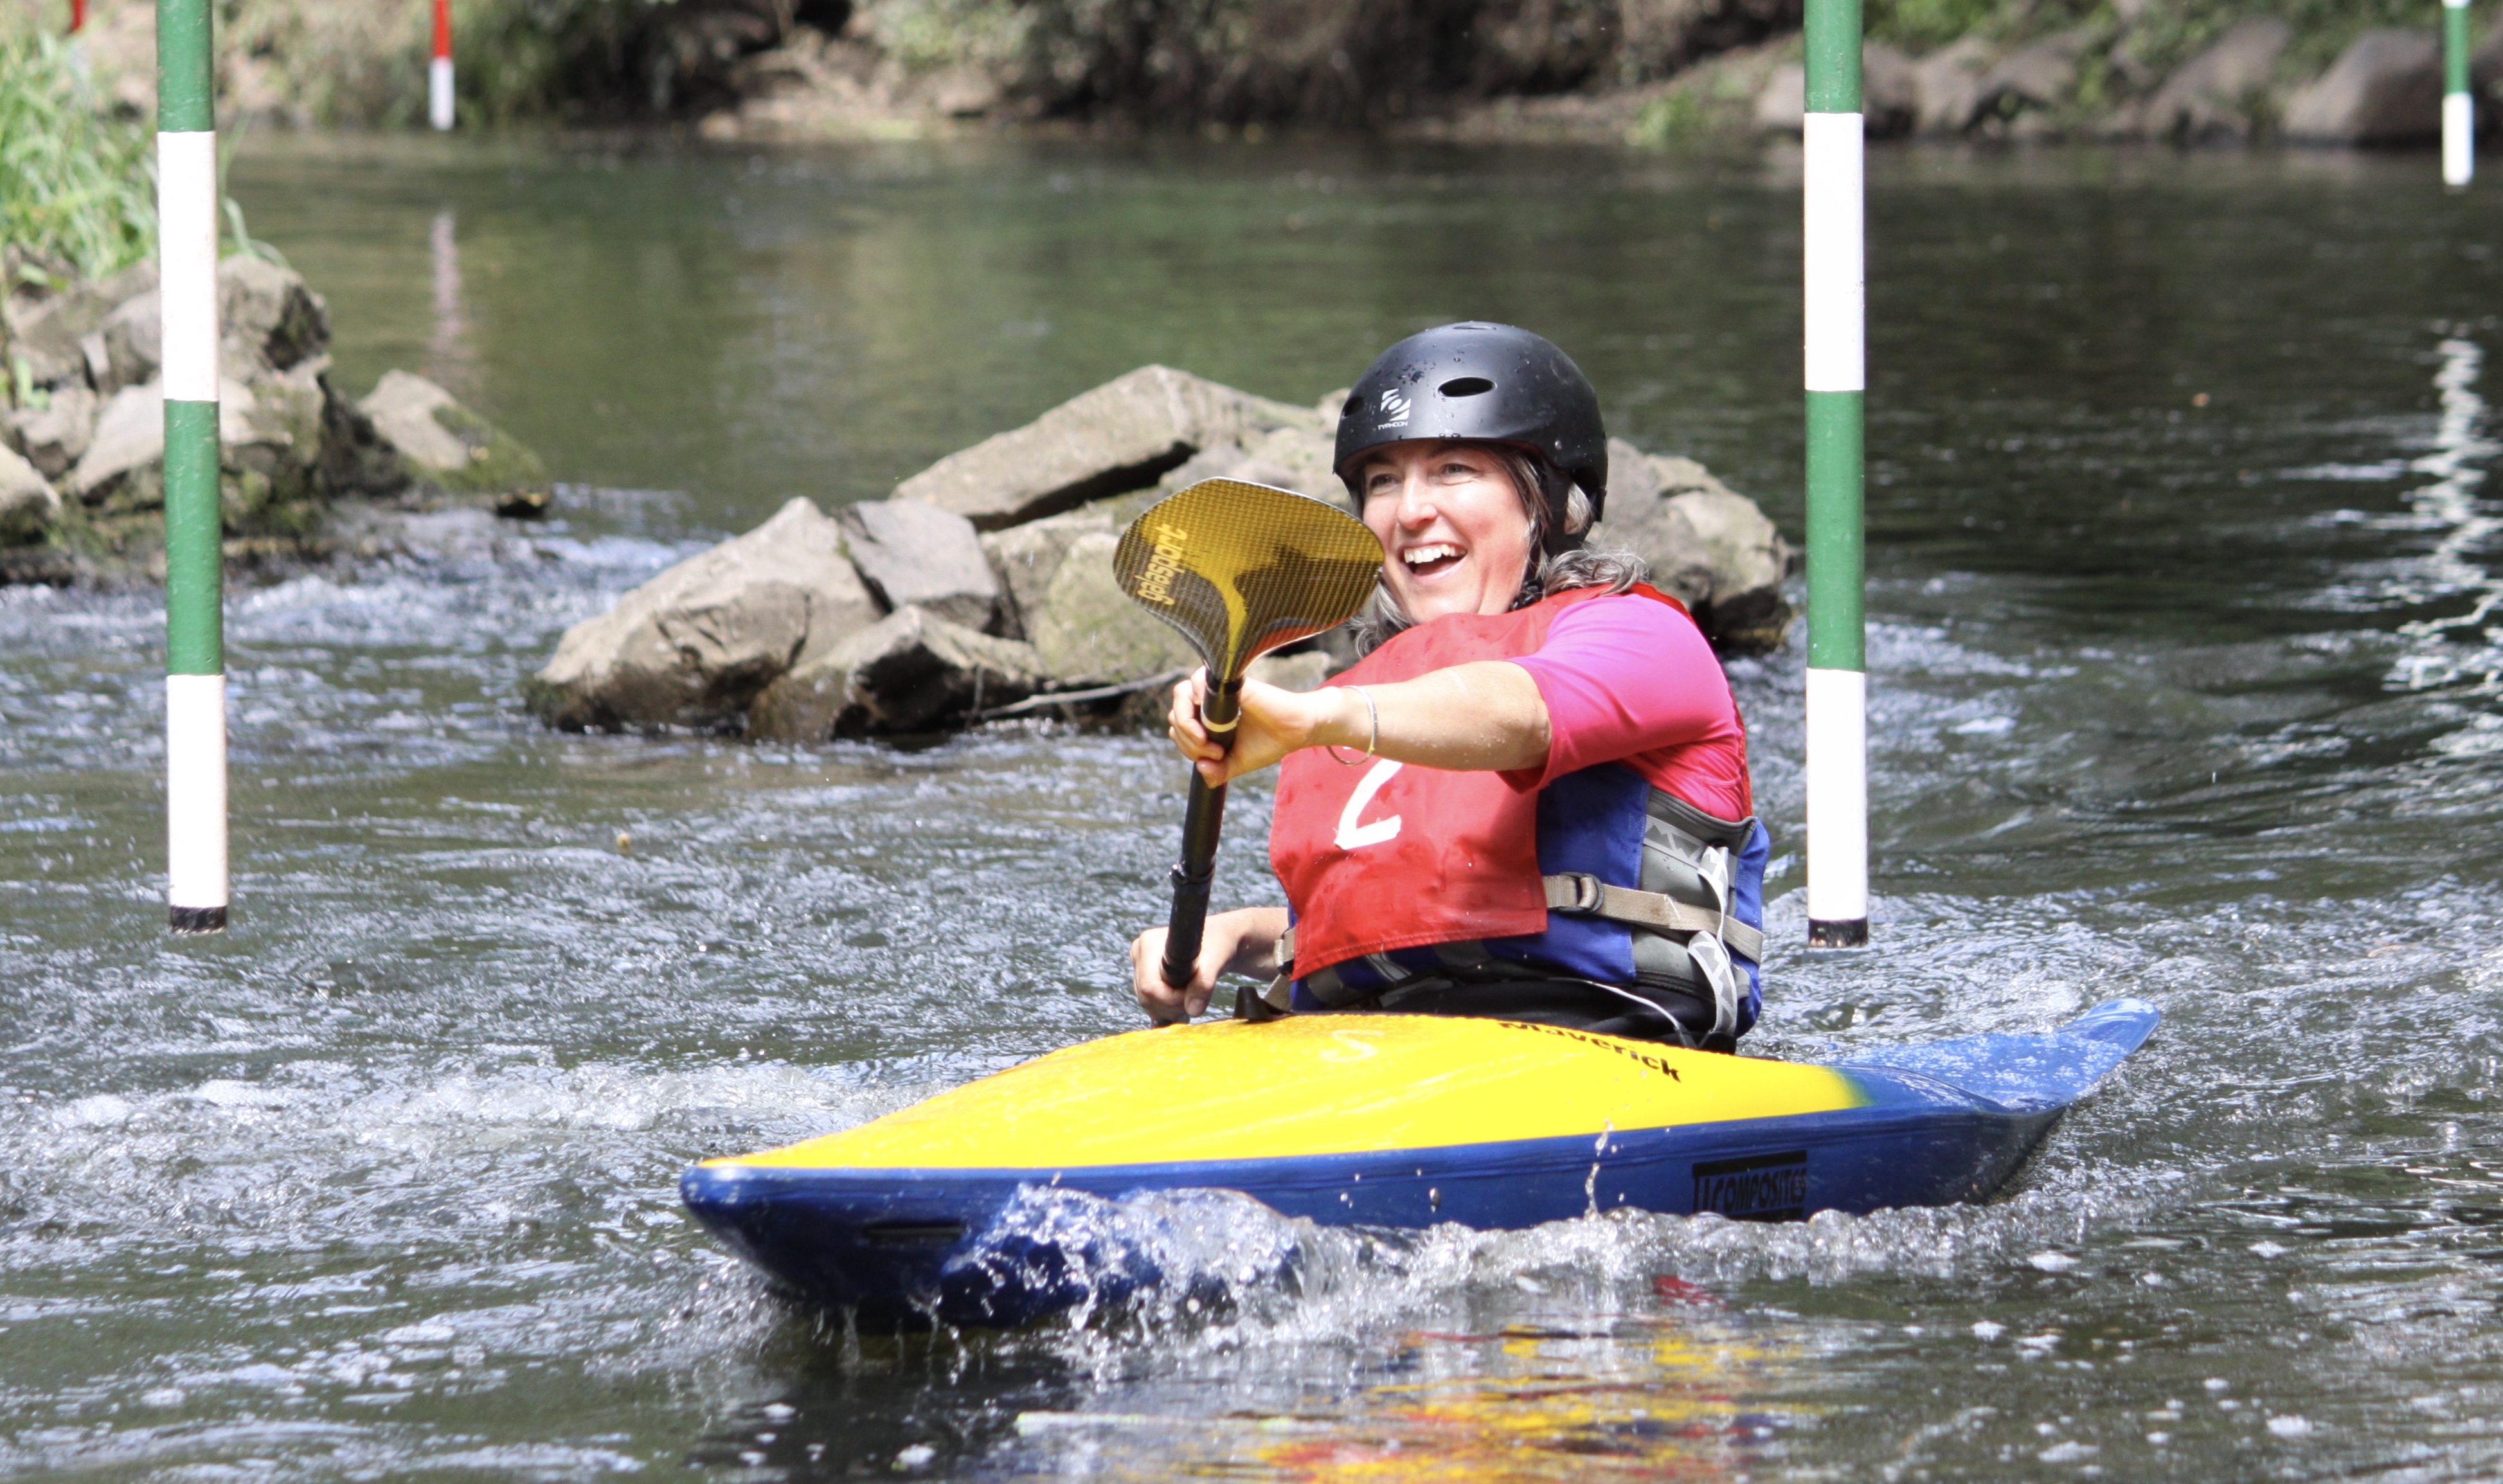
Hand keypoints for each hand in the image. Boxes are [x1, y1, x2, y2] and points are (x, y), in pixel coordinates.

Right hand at [1130, 907, 1286, 1023]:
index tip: (1194, 993)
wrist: (1221, 942)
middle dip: (1173, 1005)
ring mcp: (1142, 967)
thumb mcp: (1215, 960)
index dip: (1172, 998)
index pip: (1149, 987)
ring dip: (1172, 1008)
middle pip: (1147, 997)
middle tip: (1196, 996)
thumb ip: (1204, 983)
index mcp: (1148, 944)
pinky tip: (1184, 1001)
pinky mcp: (1147, 977)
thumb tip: (1193, 1009)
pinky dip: (1169, 1008)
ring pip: (1149, 1003)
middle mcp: (1140, 954)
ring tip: (1193, 995)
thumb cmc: (1218, 944)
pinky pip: (1152, 1004)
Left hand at [1166, 668, 1349, 786]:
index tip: (1213, 758)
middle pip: (1175, 714)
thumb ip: (1217, 771)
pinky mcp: (1229, 682)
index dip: (1187, 746)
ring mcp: (1216, 691)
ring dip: (1188, 724)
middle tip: (1215, 753)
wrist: (1295, 731)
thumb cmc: (1268, 743)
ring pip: (1180, 695)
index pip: (1178, 728)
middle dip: (1188, 741)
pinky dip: (1195, 694)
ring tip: (1210, 742)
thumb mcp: (1236, 763)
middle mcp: (1208, 702)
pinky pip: (1198, 678)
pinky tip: (1208, 716)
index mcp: (1206, 719)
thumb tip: (1201, 769)